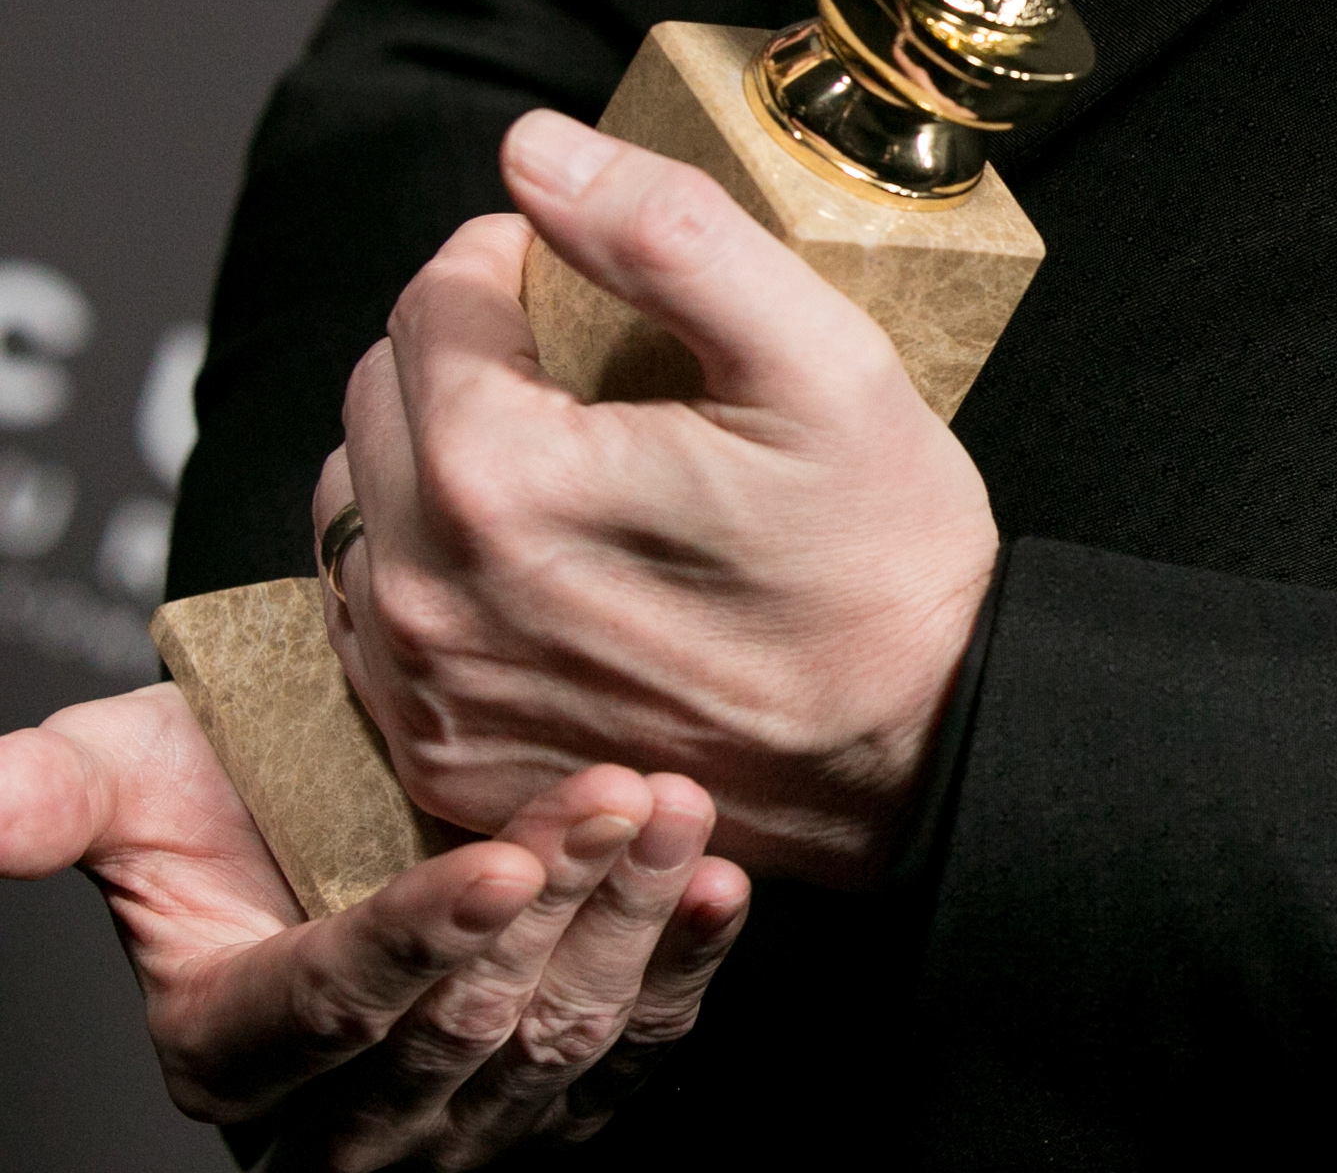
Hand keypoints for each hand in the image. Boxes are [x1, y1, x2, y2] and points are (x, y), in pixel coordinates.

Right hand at [0, 682, 749, 1166]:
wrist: (334, 792)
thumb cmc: (230, 784)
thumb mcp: (129, 780)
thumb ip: (57, 801)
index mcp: (232, 1043)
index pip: (335, 1004)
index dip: (421, 938)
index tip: (502, 863)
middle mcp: (343, 1109)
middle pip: (462, 1028)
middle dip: (551, 908)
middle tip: (616, 790)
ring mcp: (461, 1112)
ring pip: (557, 1039)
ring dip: (629, 924)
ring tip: (673, 811)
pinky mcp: (558, 1091)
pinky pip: (638, 1051)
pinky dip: (687, 968)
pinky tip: (715, 890)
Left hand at [324, 109, 999, 887]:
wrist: (919, 753)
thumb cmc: (883, 562)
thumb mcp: (820, 362)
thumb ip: (670, 235)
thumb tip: (534, 149)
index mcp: (494, 477)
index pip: (435, 297)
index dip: (517, 259)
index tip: (594, 277)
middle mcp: (426, 593)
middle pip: (382, 392)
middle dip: (471, 352)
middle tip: (594, 370)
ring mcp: (425, 688)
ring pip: (359, 502)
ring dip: (432, 457)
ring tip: (564, 463)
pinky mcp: (442, 756)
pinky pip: (378, 617)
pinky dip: (436, 568)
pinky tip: (544, 563)